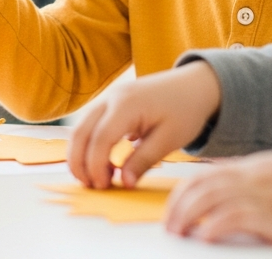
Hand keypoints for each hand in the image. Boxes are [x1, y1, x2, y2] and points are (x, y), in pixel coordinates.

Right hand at [68, 62, 221, 187]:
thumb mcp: (169, 139)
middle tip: (91, 186)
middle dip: (79, 162)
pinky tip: (101, 163)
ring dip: (80, 154)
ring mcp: (106, 98)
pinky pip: (88, 125)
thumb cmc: (185, 110)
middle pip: (80, 132)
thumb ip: (144, 160)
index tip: (104, 186)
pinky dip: (88, 145)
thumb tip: (124, 182)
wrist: (192, 86)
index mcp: (126, 104)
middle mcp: (110, 98)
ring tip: (93, 178)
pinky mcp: (108, 103)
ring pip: (80, 128)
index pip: (100, 138)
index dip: (96, 165)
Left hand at [165, 152, 271, 244]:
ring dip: (188, 215)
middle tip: (169, 225)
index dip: (182, 192)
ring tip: (178, 231)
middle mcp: (255, 177)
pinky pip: (238, 216)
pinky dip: (215, 224)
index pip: (206, 175)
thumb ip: (256, 182)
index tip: (171, 209)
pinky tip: (205, 235)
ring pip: (212, 198)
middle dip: (178, 205)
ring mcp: (266, 194)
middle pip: (202, 186)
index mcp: (255, 169)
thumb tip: (228, 189)